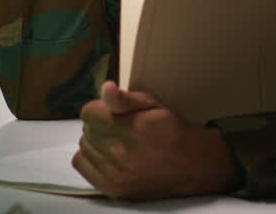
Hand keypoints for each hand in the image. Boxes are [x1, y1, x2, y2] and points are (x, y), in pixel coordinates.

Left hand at [73, 81, 240, 199]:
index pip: (89, 113)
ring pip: (84, 147)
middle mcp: (120, 153)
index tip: (112, 111)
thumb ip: (126, 98)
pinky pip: (81, 165)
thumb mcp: (154, 106)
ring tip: (114, 140)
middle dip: (99, 124)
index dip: (100, 108)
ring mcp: (116, 174)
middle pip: (87, 130)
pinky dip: (89, 157)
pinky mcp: (113, 188)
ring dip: (95, 141)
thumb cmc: (173, 131)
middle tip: (118, 126)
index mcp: (131, 128)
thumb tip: (106, 87)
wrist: (194, 166)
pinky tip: (105, 154)